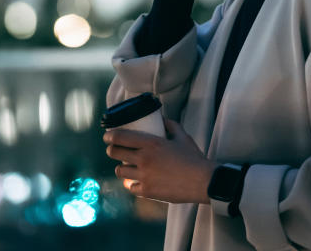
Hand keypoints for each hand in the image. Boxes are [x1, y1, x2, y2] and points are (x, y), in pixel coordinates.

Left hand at [103, 118, 219, 203]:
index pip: (120, 137)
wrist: (203, 181)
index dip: (109, 136)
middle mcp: (144, 159)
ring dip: (121, 168)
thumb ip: (170, 125)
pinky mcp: (147, 191)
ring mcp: (144, 176)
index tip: (107, 136)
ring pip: (120, 171)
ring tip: (125, 166)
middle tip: (113, 150)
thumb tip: (161, 119)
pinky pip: (131, 187)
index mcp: (151, 143)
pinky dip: (132, 184)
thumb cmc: (193, 158)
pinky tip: (135, 181)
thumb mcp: (182, 136)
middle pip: (115, 153)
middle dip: (111, 150)